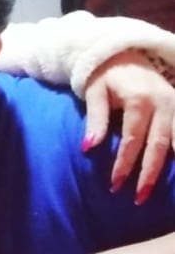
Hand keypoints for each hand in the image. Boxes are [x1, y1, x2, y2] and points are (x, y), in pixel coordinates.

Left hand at [82, 49, 174, 200]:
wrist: (126, 54)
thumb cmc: (106, 77)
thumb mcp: (95, 93)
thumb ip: (95, 120)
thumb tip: (88, 148)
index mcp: (140, 100)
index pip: (132, 140)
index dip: (124, 164)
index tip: (115, 185)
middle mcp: (164, 103)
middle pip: (159, 146)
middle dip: (149, 174)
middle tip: (138, 198)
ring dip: (172, 167)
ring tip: (166, 192)